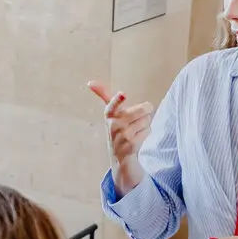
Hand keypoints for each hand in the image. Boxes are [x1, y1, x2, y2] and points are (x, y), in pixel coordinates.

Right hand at [87, 81, 152, 196]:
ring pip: (146, 120)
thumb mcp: (110, 112)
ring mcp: (122, 136)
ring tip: (135, 130)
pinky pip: (147, 130)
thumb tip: (90, 82)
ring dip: (144, 124)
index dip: (119, 99)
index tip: (122, 94)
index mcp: (109, 114)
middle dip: (145, 111)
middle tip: (138, 117)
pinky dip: (145, 133)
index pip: (113, 104)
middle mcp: (113, 125)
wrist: (118, 156)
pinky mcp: (130, 145)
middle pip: (142, 109)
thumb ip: (103, 94)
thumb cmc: (117, 128)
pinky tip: (137, 138)